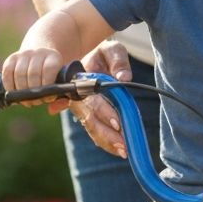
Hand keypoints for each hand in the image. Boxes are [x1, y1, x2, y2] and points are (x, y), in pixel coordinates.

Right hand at [1, 47, 63, 103]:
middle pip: (33, 73)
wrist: (41, 58)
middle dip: (34, 92)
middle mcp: (39, 52)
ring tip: (27, 100)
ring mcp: (24, 54)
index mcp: (54, 57)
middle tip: (36, 102)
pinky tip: (14, 94)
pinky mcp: (12, 59)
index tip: (48, 98)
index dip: (47, 85)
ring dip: (22, 92)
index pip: (49, 69)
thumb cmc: (54, 76)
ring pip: (19, 74)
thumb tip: (52, 110)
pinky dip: (9, 86)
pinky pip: (7, 73)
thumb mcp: (62, 84)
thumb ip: (62, 99)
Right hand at [67, 39, 131, 158]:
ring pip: (91, 128)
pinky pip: (94, 131)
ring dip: (106, 142)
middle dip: (106, 134)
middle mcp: (78, 98)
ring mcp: (81, 109)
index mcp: (81, 82)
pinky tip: (118, 150)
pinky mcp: (87, 115)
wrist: (90, 58)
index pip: (92, 100)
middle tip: (123, 146)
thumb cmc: (102, 54)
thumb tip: (125, 77)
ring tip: (123, 151)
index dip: (104, 112)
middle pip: (90, 120)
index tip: (118, 123)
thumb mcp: (110, 50)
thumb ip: (118, 60)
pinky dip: (105, 142)